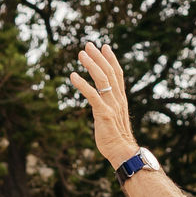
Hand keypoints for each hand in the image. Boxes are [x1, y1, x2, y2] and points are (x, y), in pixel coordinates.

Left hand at [67, 44, 140, 165]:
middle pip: (109, 72)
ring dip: (91, 65)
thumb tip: (101, 104)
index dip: (111, 59)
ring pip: (102, 79)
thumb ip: (109, 107)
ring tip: (80, 54)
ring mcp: (111, 105)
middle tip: (88, 45)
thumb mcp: (113, 119)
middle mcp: (118, 99)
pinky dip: (82, 84)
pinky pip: (92, 94)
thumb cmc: (116, 138)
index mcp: (121, 99)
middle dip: (98, 57)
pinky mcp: (103, 113)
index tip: (104, 46)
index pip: (117, 74)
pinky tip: (73, 76)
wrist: (122, 151)